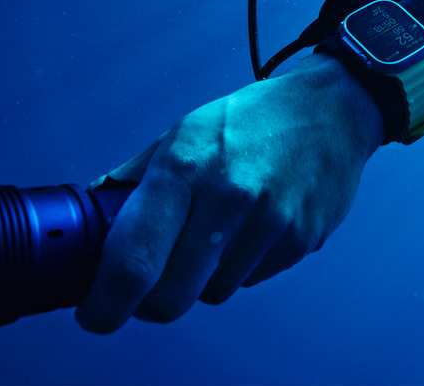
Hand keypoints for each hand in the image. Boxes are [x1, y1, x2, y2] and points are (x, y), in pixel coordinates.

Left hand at [75, 54, 384, 332]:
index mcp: (184, 166)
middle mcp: (228, 196)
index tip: (95, 314)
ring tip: (214, 234)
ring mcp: (270, 222)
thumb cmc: (248, 120)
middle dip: (151, 303)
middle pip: (171, 297)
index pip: (133, 260)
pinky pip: (250, 280)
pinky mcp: (301, 241)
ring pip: (212, 294)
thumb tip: (91, 216)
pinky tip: (251, 228)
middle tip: (147, 288)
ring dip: (201, 281)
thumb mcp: (184, 131)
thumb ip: (136, 179)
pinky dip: (241, 267)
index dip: (106, 303)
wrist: (332, 109)